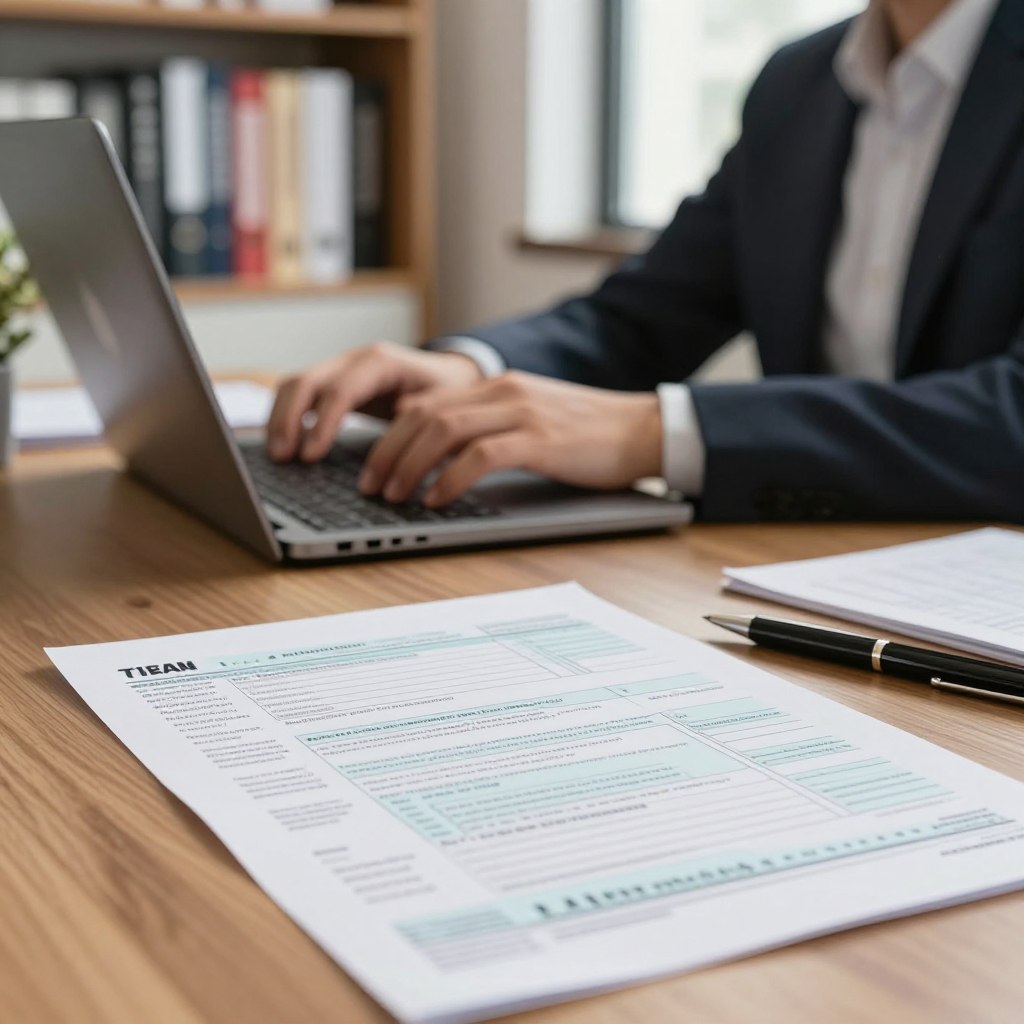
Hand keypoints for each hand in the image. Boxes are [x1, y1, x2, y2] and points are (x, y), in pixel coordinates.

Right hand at [266, 341, 482, 461]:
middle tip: (283, 458)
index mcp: (382, 362)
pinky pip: (298, 395)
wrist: (451, 377)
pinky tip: (284, 445)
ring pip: (295, 385)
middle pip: (307, 381)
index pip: (341, 389)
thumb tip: (401, 416)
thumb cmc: (449, 393)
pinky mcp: (333, 384)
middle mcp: (355, 361)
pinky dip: (286, 418)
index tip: (311, 455)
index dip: (322, 422)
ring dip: (281, 419)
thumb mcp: (444, 403)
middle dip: (289, 420)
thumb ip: (421, 413)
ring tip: (279, 456)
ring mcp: (340, 369)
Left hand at [358, 371, 662, 505]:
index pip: (425, 403)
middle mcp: (503, 392)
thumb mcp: (532, 418)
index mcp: (497, 386)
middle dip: (387, 452)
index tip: (373, 467)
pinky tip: (436, 499)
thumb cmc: (590, 434)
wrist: (643, 430)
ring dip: (409, 466)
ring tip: (394, 495)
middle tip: (370, 486)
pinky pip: (480, 456)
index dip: (390, 436)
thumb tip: (442, 450)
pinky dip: (450, 478)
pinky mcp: (540, 440)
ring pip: (444, 431)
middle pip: (424, 415)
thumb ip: (490, 425)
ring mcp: (521, 413)